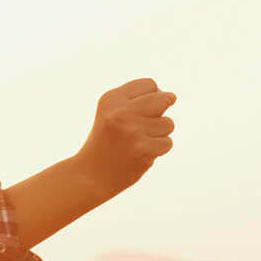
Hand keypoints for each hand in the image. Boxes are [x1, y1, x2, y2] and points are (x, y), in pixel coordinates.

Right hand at [75, 78, 176, 194]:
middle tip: (146, 125)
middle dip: (162, 110)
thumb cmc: (106, 142)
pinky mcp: (143, 149)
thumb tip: (171, 97)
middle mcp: (120, 112)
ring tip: (139, 142)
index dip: (150, 97)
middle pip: (163, 99)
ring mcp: (132, 131)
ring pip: (168, 123)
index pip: (149, 84)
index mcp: (111, 99)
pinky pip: (167, 143)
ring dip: (159, 134)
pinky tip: (140, 154)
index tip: (137, 112)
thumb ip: (137, 100)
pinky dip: (157, 150)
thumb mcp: (111, 113)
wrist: (89, 176)